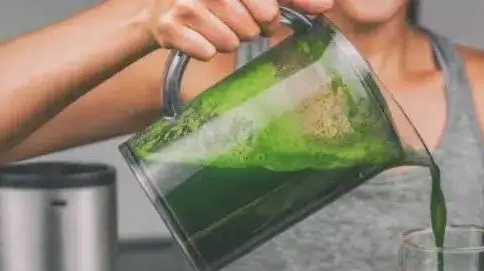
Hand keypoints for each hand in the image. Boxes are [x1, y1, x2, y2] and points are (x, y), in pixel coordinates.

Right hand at [148, 0, 333, 59]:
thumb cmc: (211, 1)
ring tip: (214, 27)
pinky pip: (208, 53)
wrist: (158, 12)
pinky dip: (206, 50)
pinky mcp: (170, 28)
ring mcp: (185, 5)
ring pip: (231, 41)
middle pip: (252, 25)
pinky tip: (197, 37)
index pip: (268, 4)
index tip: (273, 15)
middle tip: (235, 22)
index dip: (270, 15)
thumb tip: (325, 5)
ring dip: (228, 41)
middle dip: (249, 29)